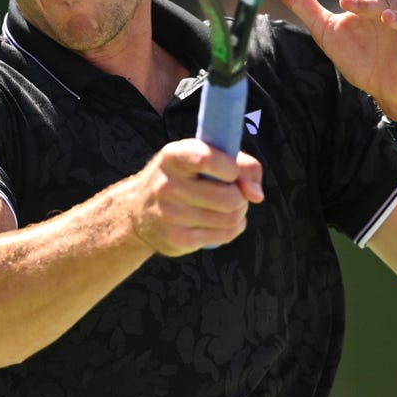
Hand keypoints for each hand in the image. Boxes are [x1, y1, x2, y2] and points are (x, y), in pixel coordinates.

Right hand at [126, 139, 263, 255]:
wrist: (139, 211)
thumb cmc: (182, 178)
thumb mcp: (203, 156)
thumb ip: (241, 164)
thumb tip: (257, 194)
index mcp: (173, 156)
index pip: (208, 159)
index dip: (231, 168)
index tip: (233, 172)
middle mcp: (167, 185)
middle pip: (229, 197)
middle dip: (241, 196)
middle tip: (234, 193)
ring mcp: (171, 215)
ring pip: (231, 218)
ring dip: (239, 213)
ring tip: (227, 207)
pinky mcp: (177, 240)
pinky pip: (225, 235)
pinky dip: (232, 228)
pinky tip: (220, 222)